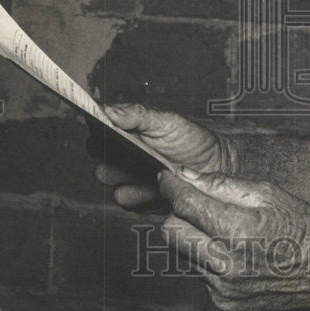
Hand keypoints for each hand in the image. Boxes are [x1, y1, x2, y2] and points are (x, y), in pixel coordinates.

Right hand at [94, 104, 231, 210]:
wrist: (214, 166)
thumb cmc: (190, 140)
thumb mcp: (167, 121)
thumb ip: (137, 114)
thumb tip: (107, 109)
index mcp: (124, 135)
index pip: (97, 133)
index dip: (95, 129)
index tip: (99, 126)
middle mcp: (121, 158)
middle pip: (97, 157)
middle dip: (110, 155)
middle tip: (129, 150)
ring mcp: (127, 180)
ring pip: (108, 180)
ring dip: (124, 175)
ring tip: (148, 168)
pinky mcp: (137, 201)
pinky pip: (125, 200)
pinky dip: (139, 193)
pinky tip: (156, 185)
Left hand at [158, 169, 309, 310]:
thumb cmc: (301, 225)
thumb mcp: (267, 193)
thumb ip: (223, 185)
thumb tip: (187, 175)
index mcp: (238, 230)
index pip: (185, 205)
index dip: (171, 187)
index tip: (168, 178)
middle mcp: (227, 263)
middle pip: (170, 232)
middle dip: (176, 213)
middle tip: (194, 204)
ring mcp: (224, 287)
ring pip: (183, 254)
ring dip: (194, 238)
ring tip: (224, 231)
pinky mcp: (225, 302)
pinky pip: (200, 274)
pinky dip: (209, 260)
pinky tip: (234, 254)